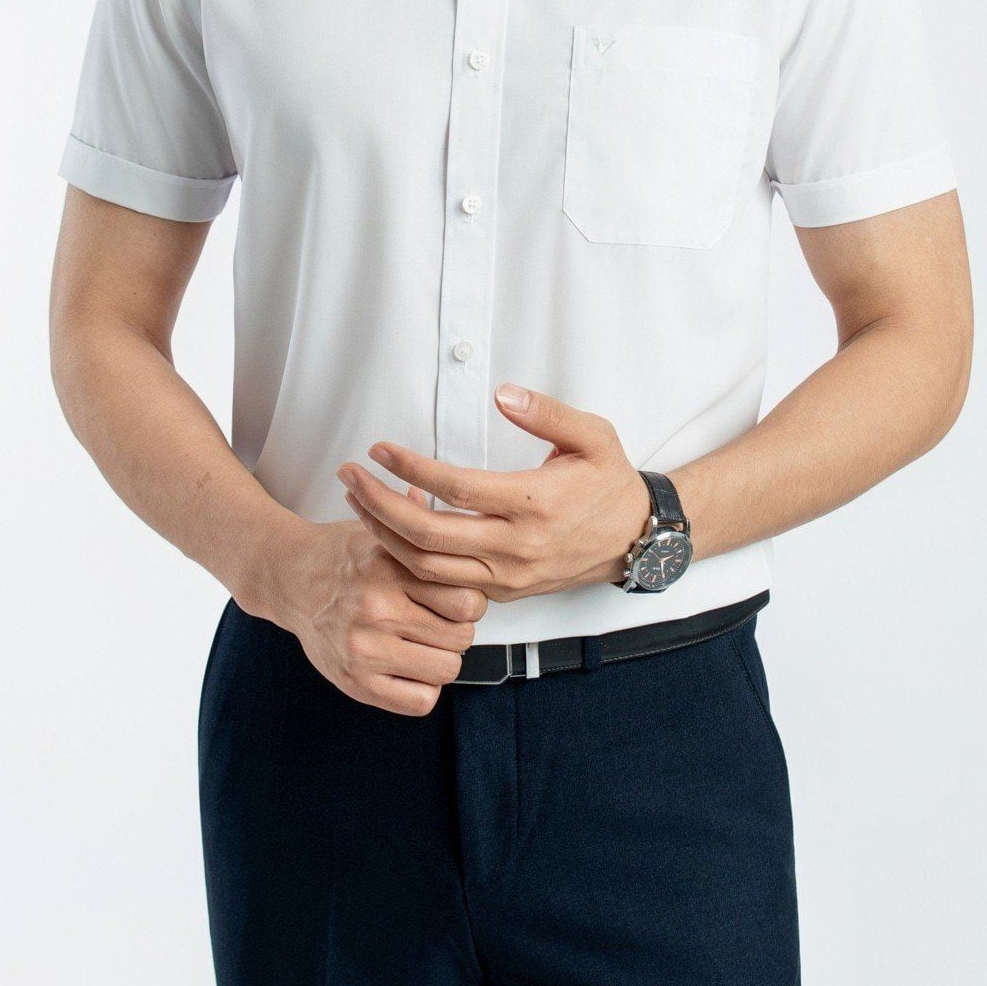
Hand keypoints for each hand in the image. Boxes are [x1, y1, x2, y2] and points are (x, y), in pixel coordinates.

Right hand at [259, 505, 488, 714]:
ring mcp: (365, 649)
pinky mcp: (355, 682)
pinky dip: (424, 689)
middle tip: (442, 622)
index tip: (460, 599)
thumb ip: (419, 530)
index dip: (472, 601)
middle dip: (459, 630)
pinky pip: (420, 702)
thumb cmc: (339, 557)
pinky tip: (411, 668)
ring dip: (442, 659)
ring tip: (425, 644)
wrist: (288, 579)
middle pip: (462, 636)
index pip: (467, 599)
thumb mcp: (379, 532)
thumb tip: (454, 518)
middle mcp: (377, 609)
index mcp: (389, 569)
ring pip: (446, 669)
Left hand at [335, 383, 653, 603]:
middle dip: (378, 504)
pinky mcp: (503, 592)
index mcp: (536, 504)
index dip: (410, 470)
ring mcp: (507, 576)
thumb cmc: (611, 483)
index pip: (455, 489)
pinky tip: (391, 531)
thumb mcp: (593, 435)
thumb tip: (502, 393)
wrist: (636, 540)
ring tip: (358, 501)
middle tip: (349, 476)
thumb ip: (546, 413)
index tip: (380, 449)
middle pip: (427, 535)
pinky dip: (409, 561)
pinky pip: (443, 584)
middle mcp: (516, 547)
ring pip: (427, 567)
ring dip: (384, 535)